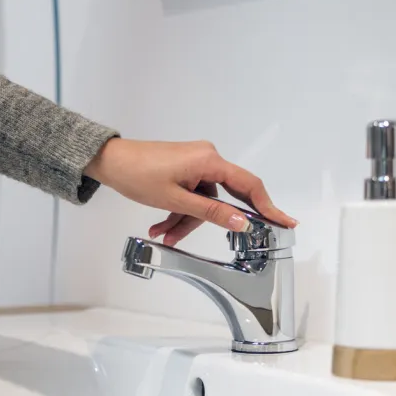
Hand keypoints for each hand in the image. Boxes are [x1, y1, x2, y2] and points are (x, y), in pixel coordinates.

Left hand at [84, 139, 297, 245]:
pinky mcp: (185, 168)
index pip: (249, 185)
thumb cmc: (138, 174)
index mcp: (210, 160)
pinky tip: (161, 223)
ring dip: (184, 220)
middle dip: (203, 222)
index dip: (269, 206)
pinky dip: (179, 211)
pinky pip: (192, 195)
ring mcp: (196, 163)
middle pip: (222, 198)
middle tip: (183, 238)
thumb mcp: (175, 199)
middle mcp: (208, 158)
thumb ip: (211, 212)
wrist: (110, 161)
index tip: (285, 222)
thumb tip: (242, 222)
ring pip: (203, 201)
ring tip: (162, 231)